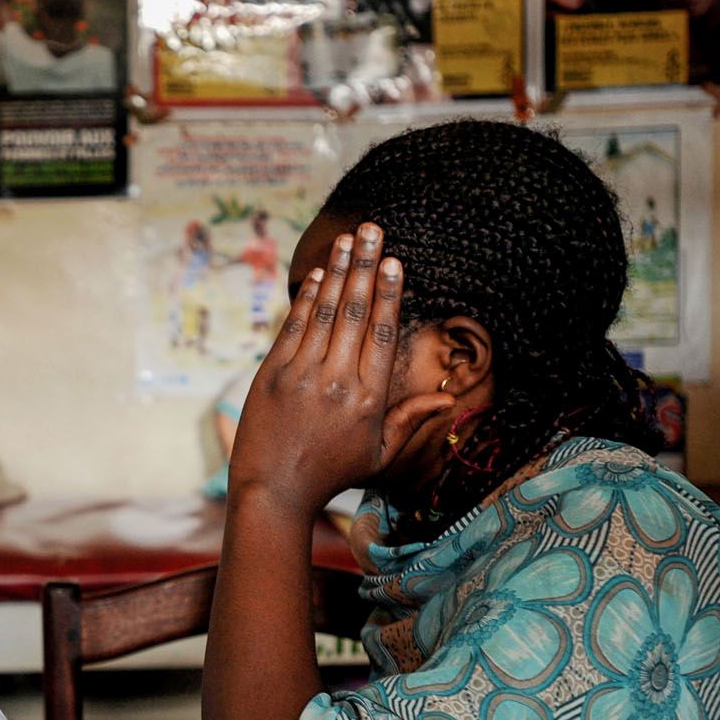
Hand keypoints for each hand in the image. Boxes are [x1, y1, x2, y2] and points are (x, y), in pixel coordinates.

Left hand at [226, 223, 453, 514]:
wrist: (273, 490)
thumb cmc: (331, 474)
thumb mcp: (379, 454)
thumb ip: (410, 420)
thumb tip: (448, 398)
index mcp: (370, 399)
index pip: (383, 334)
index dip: (388, 294)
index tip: (394, 261)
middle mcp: (338, 382)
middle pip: (354, 313)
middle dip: (364, 266)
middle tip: (371, 229)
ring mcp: (302, 375)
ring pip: (323, 313)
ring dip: (337, 271)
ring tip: (347, 238)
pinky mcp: (272, 375)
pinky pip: (292, 328)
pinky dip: (306, 298)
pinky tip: (320, 272)